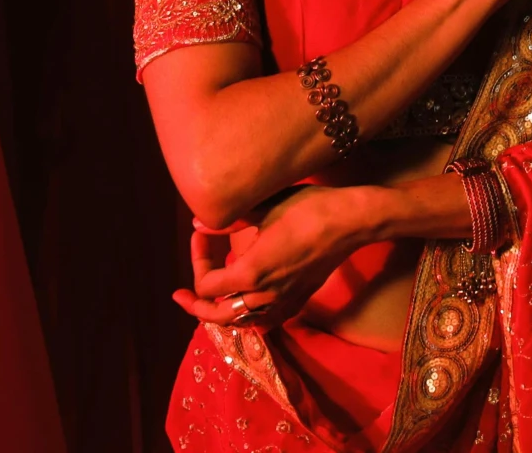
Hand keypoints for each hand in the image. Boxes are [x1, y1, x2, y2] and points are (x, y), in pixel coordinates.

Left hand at [171, 186, 366, 327]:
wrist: (351, 221)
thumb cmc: (308, 209)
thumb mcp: (263, 209)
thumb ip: (228, 221)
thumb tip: (198, 223)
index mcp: (250, 274)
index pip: (207, 285)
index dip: (196, 260)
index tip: (201, 235)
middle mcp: (264, 295)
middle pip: (218, 316)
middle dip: (196, 306)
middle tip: (181, 295)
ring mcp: (284, 301)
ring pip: (242, 322)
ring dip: (221, 313)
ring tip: (211, 300)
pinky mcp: (299, 299)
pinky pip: (266, 320)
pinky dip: (248, 317)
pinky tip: (246, 303)